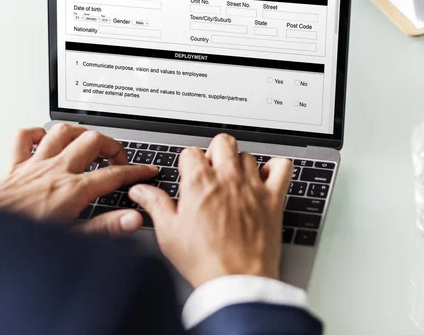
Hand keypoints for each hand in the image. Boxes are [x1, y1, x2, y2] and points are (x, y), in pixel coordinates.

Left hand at [0, 124, 158, 236]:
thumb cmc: (26, 240)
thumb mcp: (74, 240)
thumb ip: (107, 228)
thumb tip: (133, 219)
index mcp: (73, 190)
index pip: (114, 175)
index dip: (137, 171)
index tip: (147, 170)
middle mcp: (56, 171)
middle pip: (92, 142)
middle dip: (112, 146)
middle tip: (119, 158)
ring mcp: (34, 165)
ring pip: (62, 132)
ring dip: (80, 134)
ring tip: (90, 142)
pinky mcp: (14, 167)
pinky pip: (24, 138)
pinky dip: (37, 134)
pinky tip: (47, 140)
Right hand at [129, 134, 292, 287]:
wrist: (236, 281)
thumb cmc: (204, 260)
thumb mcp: (169, 233)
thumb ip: (156, 205)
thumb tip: (141, 191)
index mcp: (199, 183)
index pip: (191, 152)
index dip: (188, 162)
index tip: (190, 174)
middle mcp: (227, 179)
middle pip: (222, 142)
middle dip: (215, 152)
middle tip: (212, 172)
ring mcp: (252, 186)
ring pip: (248, 155)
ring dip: (240, 164)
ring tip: (235, 181)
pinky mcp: (273, 198)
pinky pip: (282, 167)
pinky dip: (276, 167)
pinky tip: (266, 177)